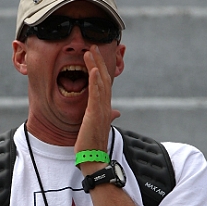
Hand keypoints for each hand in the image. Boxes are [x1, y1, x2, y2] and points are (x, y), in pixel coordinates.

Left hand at [75, 45, 120, 159]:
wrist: (94, 159)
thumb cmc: (93, 146)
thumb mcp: (98, 127)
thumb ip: (106, 117)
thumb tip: (116, 113)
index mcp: (105, 109)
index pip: (105, 84)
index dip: (101, 69)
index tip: (96, 56)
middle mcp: (106, 107)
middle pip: (105, 79)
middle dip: (99, 61)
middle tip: (93, 46)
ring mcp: (101, 110)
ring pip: (101, 83)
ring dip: (96, 65)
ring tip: (90, 51)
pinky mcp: (95, 114)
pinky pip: (96, 94)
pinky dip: (96, 81)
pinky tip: (94, 69)